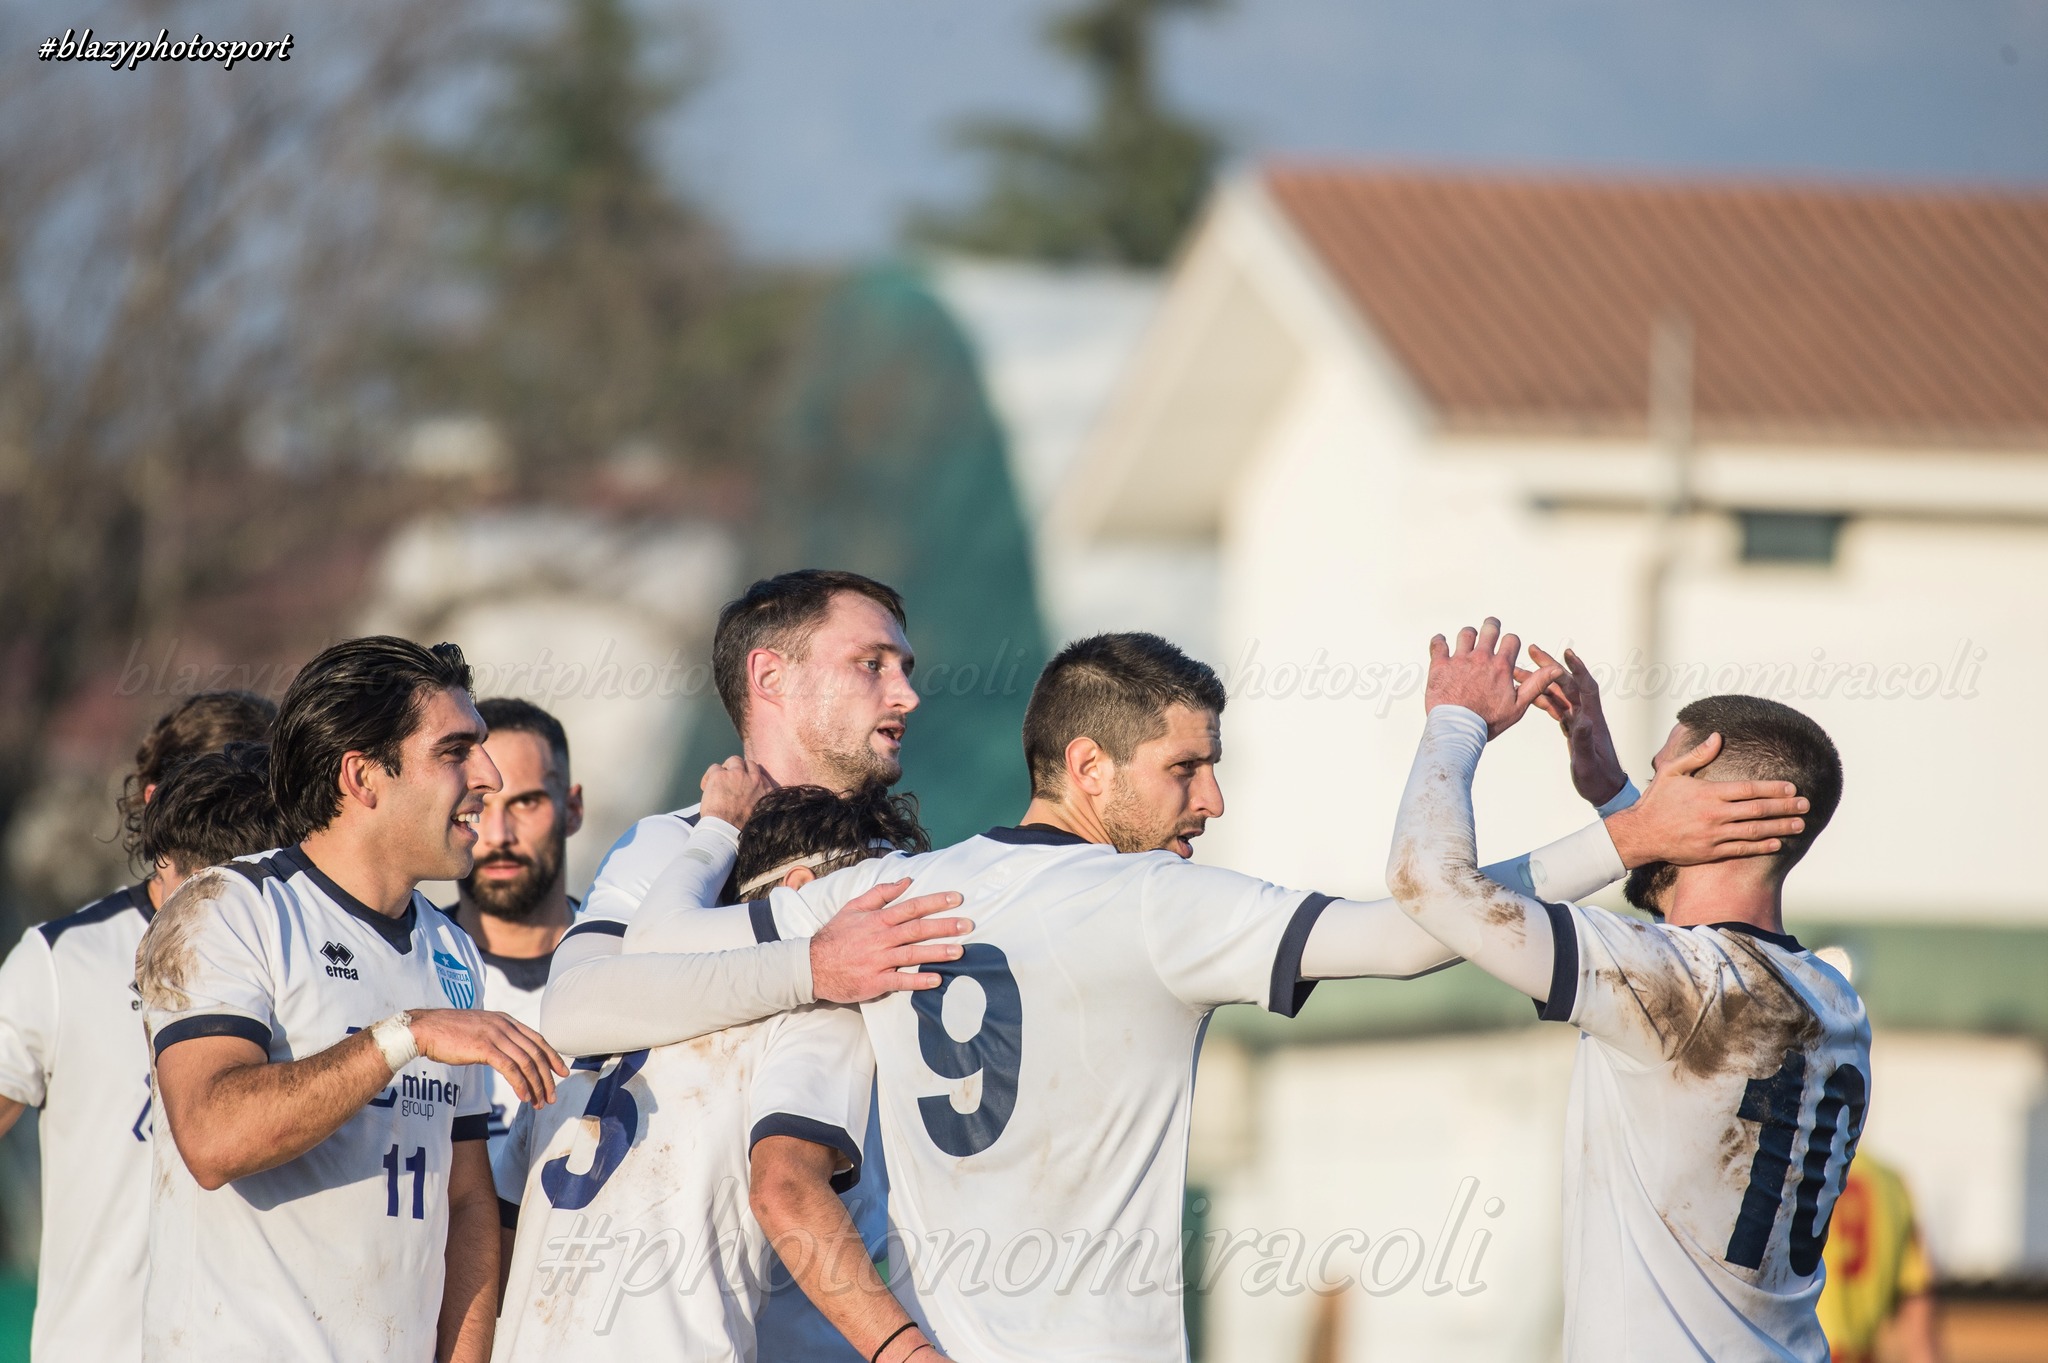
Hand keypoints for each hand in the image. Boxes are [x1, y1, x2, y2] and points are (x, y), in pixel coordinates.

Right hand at [407, 1009, 567, 1106]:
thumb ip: (496, 1040)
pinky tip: (524, 1097)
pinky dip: (520, 1084)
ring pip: (526, 1062)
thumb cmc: (448, 1033)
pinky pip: (510, 1068)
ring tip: (539, 1102)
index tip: (562, 1072)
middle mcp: (505, 1025)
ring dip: (536, 1085)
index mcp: (506, 1020)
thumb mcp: (479, 1031)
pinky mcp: (485, 1047)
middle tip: (552, 1096)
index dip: (552, 1057)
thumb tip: (508, 1057)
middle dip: (548, 1077)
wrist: (424, 1029)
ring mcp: (495, 1035)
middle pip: (536, 1053)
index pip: (538, 1039)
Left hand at [701, 756, 777, 827]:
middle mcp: (755, 780)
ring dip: (726, 769)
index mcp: (766, 791)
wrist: (725, 829)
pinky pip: (714, 767)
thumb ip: (756, 799)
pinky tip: (706, 787)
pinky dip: (709, 777)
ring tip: (718, 781)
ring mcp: (738, 775)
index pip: (762, 775)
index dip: (751, 778)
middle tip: (730, 780)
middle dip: (740, 770)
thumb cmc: (739, 827)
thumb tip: (747, 796)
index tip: (744, 784)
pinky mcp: (721, 775)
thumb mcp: (758, 812)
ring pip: (733, 761)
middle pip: (749, 764)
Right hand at [810, 880, 971, 1003]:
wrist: (811, 966)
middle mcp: (880, 938)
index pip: (912, 907)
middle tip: (968, 925)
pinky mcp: (875, 981)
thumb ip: (881, 893)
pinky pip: (900, 981)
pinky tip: (937, 979)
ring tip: (960, 951)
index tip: (957, 898)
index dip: (936, 901)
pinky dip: (918, 980)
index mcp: (877, 919)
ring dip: (937, 952)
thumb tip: (906, 881)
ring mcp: (878, 961)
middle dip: (944, 926)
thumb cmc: (835, 936)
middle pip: (918, 929)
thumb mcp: (854, 907)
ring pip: (912, 954)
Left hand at [1426, 619, 1563, 739]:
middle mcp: (1481, 658)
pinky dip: (1440, 642)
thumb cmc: (1488, 721)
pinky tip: (1442, 644)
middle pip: (1490, 628)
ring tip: (1467, 642)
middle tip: (1490, 628)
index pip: (1511, 640)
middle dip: (1491, 626)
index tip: (1506, 647)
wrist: (1458, 729)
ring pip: (1466, 634)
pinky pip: (1438, 643)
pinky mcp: (1440, 665)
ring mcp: (1460, 660)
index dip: (1510, 642)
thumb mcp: (1518, 705)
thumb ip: (1536, 684)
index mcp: (1501, 667)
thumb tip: (1557, 669)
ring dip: (1468, 635)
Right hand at [1518, 645, 1626, 806]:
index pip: (1585, 687)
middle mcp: (1586, 715)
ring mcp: (1578, 720)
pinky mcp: (1572, 728)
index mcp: (1591, 719)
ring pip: (1558, 694)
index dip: (1576, 669)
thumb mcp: (1588, 761)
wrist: (1605, 789)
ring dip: (1541, 681)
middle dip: (1550, 666)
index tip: (1566, 652)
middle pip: (1567, 684)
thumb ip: (1584, 740)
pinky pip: (1556, 708)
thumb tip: (1581, 719)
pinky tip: (1529, 693)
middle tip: (1532, 650)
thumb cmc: (1598, 778)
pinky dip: (1543, 698)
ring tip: (1519, 671)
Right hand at [1603, 732, 1809, 867]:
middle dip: (1784, 807)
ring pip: (1754, 831)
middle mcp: (1715, 814)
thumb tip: (1718, 737)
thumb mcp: (1672, 771)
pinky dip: (1761, 846)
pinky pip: (1742, 849)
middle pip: (1757, 810)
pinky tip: (1776, 843)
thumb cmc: (1656, 801)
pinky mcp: (1710, 852)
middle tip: (1805, 805)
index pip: (1748, 789)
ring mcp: (1714, 834)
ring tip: (1799, 825)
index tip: (1791, 788)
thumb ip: (1697, 755)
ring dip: (1779, 828)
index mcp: (1708, 793)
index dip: (1772, 788)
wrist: (1641, 833)